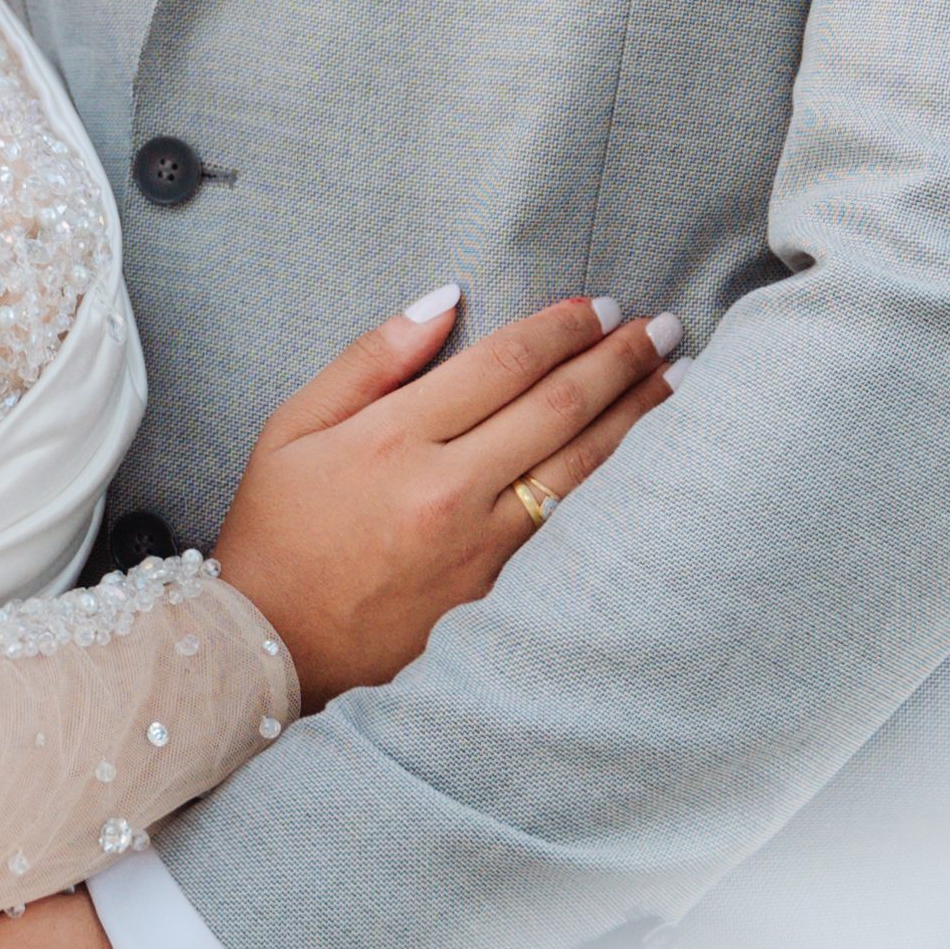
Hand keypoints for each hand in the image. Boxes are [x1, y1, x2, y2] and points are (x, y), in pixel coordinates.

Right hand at [212, 288, 677, 700]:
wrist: (272, 647)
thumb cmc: (278, 530)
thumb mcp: (295, 425)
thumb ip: (372, 358)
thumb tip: (444, 300)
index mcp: (395, 438)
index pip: (502, 363)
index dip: (559, 329)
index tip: (598, 305)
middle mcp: (447, 490)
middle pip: (556, 408)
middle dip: (617, 361)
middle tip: (663, 328)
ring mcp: (480, 550)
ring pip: (579, 469)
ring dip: (635, 418)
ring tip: (677, 381)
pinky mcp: (497, 596)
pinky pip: (569, 528)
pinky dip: (616, 488)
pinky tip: (649, 462)